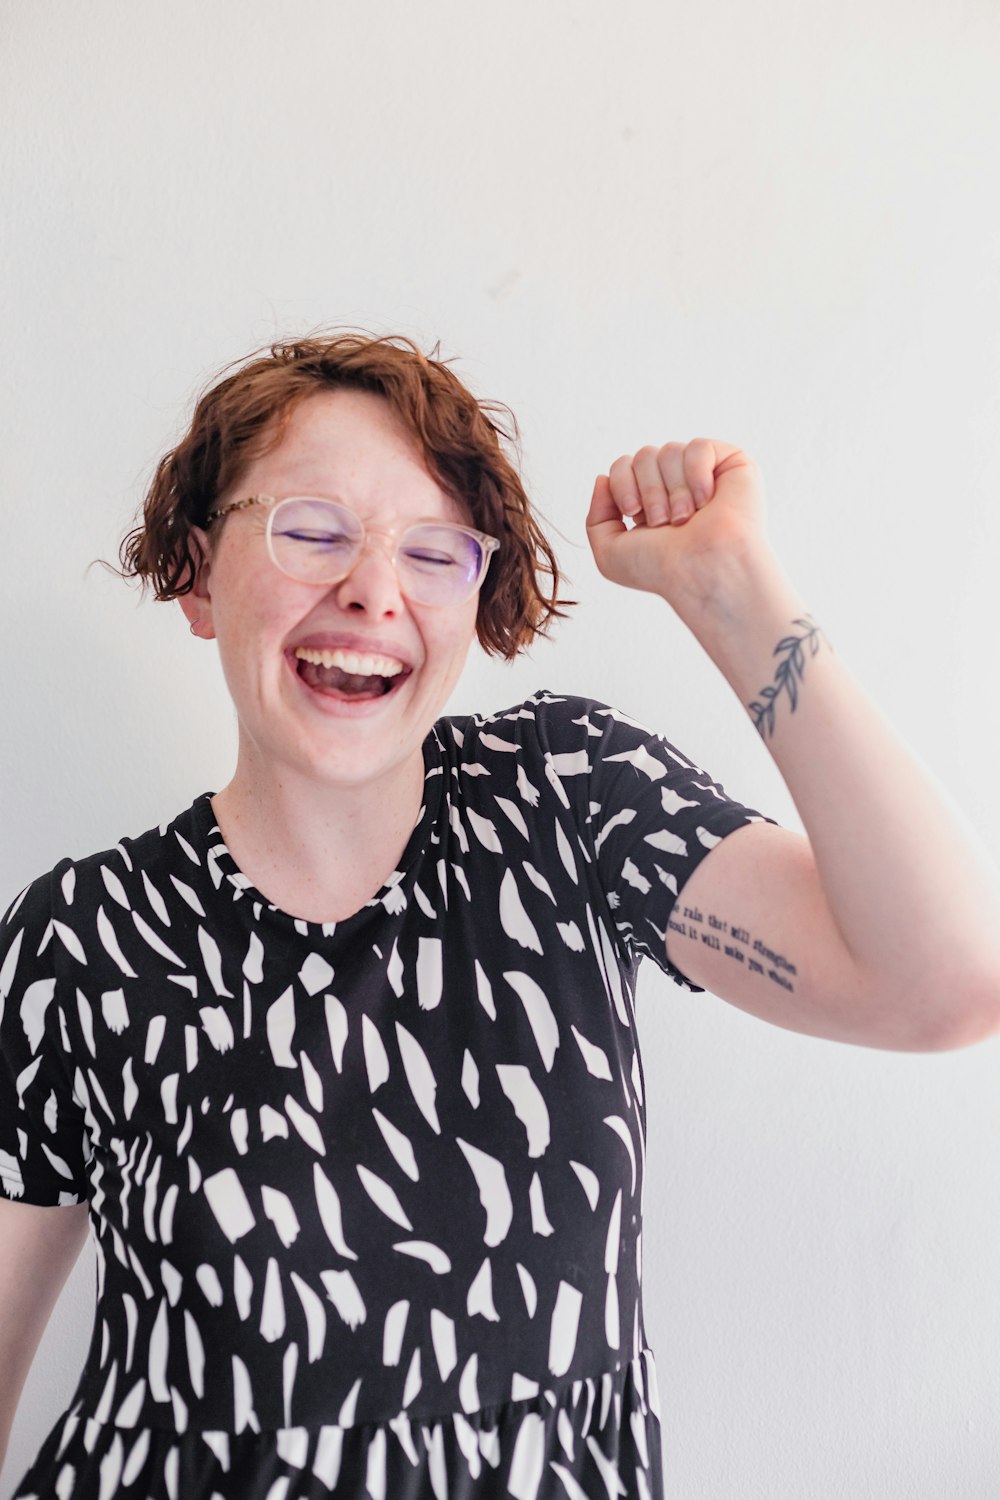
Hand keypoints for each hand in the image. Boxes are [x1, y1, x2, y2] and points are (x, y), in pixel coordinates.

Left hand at [585, 439, 768, 601]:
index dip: (622, 484)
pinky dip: (696, 474)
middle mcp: (676, 485)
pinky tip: (706, 500)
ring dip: (673, 490)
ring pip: (670, 451)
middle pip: (644, 455)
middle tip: (664, 523)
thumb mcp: (610, 553)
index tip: (634, 514)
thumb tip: (602, 477)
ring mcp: (703, 474)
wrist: (701, 571)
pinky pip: (698, 447)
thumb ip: (596, 517)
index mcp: (649, 501)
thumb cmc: (661, 569)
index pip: (622, 465)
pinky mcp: (730, 465)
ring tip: (686, 518)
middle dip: (649, 491)